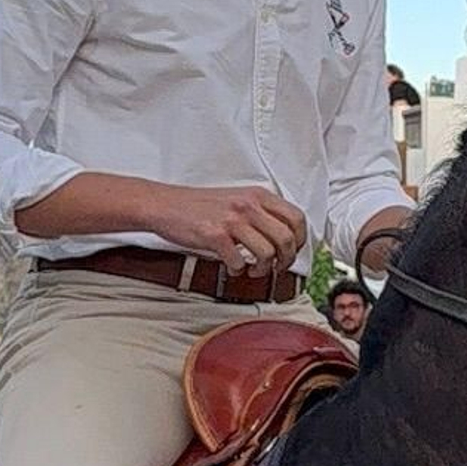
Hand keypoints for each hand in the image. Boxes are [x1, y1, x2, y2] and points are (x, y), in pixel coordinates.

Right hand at [148, 183, 307, 274]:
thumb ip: (260, 212)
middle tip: (277, 267)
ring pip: (267, 253)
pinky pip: (239, 261)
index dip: (301, 240)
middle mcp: (248, 205)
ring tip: (253, 270)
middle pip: (286, 239)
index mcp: (257, 195)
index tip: (293, 251)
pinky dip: (238, 270)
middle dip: (286, 260)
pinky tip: (232, 266)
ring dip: (263, 269)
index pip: (296, 218)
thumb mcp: (237, 198)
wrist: (165, 205)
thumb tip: (284, 236)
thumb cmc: (200, 205)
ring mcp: (232, 220)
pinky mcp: (215, 235)